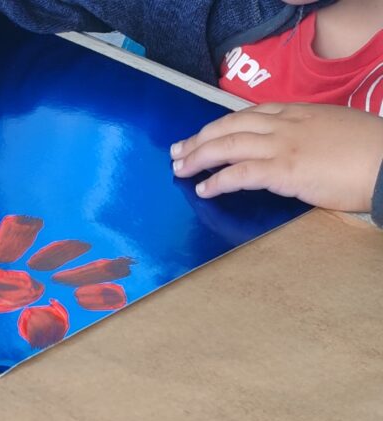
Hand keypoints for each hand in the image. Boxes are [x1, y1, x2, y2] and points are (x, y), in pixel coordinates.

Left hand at [171, 103, 382, 212]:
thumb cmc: (370, 151)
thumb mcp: (332, 130)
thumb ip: (306, 134)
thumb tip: (291, 149)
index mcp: (297, 112)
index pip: (246, 114)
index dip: (219, 125)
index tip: (202, 134)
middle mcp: (284, 124)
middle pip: (228, 126)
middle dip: (199, 139)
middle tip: (177, 151)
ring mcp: (282, 146)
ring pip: (227, 146)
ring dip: (198, 157)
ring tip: (180, 169)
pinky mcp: (284, 171)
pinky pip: (240, 174)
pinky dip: (217, 181)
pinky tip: (204, 189)